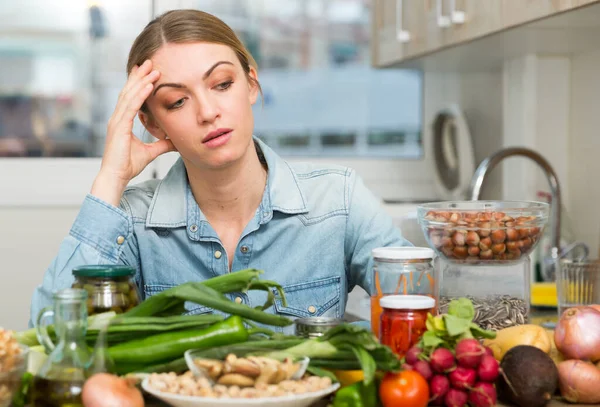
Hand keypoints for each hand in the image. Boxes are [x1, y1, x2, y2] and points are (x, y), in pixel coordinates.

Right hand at [92, 60, 174, 205]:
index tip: (148, 71)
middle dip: (139, 75)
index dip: (139, 83)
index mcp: (122, 121)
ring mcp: (116, 121)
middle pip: (129, 91)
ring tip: (152, 68)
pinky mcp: (119, 127)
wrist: (116, 177)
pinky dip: (140, 94)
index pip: (131, 97)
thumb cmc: (128, 165)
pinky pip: (131, 106)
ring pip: (130, 95)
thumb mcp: (151, 152)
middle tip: (150, 61)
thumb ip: (162, 145)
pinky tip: (149, 85)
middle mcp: (117, 117)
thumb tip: (175, 141)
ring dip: (142, 80)